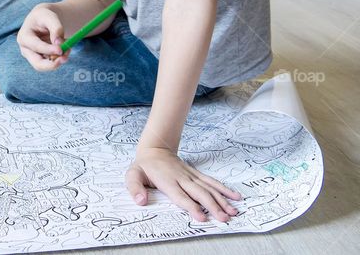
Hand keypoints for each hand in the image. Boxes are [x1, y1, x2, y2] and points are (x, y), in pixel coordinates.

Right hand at [16, 4, 70, 70]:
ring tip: (68, 47)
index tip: (61, 50)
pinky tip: (65, 47)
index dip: (48, 50)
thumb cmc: (45, 17)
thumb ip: (56, 28)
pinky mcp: (41, 59)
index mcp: (24, 37)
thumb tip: (59, 43)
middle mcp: (26, 50)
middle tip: (65, 58)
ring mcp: (32, 56)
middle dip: (52, 64)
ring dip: (59, 59)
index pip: (35, 46)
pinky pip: (52, 63)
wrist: (43, 20)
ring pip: (46, 66)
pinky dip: (60, 57)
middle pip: (37, 64)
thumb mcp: (50, 17)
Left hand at [126, 147, 240, 221]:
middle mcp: (182, 178)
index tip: (201, 217)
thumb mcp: (133, 175)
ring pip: (209, 188)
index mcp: (167, 181)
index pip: (180, 196)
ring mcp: (191, 176)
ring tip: (233, 212)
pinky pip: (212, 182)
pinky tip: (235, 196)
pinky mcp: (196, 174)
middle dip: (212, 206)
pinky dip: (224, 189)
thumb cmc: (144, 166)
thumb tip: (140, 201)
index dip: (191, 206)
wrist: (155, 149)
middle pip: (199, 193)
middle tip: (224, 219)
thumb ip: (134, 188)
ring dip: (222, 200)